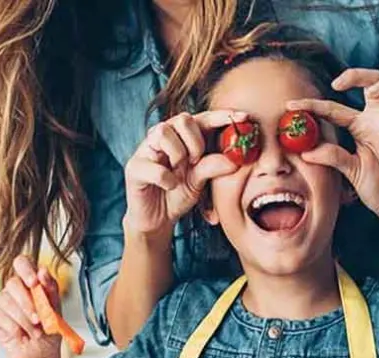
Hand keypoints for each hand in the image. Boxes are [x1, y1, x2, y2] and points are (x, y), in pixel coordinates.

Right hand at [0, 256, 61, 357]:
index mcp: (31, 281)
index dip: (26, 270)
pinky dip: (15, 329)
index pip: (22, 262)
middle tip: (40, 320)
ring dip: (25, 321)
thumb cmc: (49, 329)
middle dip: (28, 304)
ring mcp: (1, 300)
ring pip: (8, 303)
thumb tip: (43, 271)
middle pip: (12, 283)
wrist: (40, 354)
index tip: (34, 283)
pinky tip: (22, 337)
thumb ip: (50, 290)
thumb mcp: (56, 310)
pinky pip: (1, 317)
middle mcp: (14, 288)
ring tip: (36, 333)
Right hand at [123, 110, 246, 234]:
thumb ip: (213, 167)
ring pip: (163, 132)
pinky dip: (167, 179)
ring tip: (180, 172)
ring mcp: (146, 149)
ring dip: (178, 154)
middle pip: (182, 119)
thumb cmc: (178, 194)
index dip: (222, 116)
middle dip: (195, 142)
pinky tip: (170, 186)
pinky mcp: (135, 167)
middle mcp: (163, 137)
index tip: (243, 118)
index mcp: (182, 136)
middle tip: (196, 162)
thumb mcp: (200, 181)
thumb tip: (234, 160)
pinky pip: (154, 165)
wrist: (157, 219)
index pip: (203, 118)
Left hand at [287, 69, 378, 234]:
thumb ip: (333, 157)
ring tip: (375, 92)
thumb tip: (305, 152)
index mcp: (361, 127)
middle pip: (375, 83)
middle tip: (339, 84)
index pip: (335, 108)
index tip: (292, 105)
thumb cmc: (377, 187)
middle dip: (359, 75)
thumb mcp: (349, 171)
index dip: (313, 105)